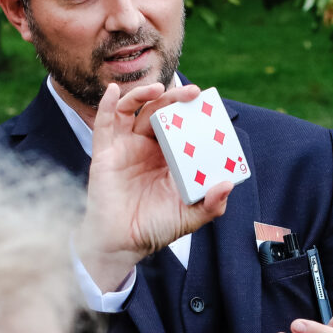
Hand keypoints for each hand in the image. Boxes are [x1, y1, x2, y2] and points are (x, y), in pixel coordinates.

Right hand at [75, 82, 232, 291]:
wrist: (121, 244)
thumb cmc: (154, 229)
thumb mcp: (189, 217)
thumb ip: (210, 205)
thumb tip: (228, 185)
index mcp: (169, 158)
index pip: (182, 126)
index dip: (193, 112)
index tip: (207, 103)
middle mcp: (148, 148)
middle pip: (160, 112)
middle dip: (174, 99)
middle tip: (192, 92)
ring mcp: (125, 147)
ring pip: (133, 111)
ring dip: (143, 94)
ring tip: (158, 88)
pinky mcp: (105, 152)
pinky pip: (104, 123)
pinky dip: (107, 104)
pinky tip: (114, 91)